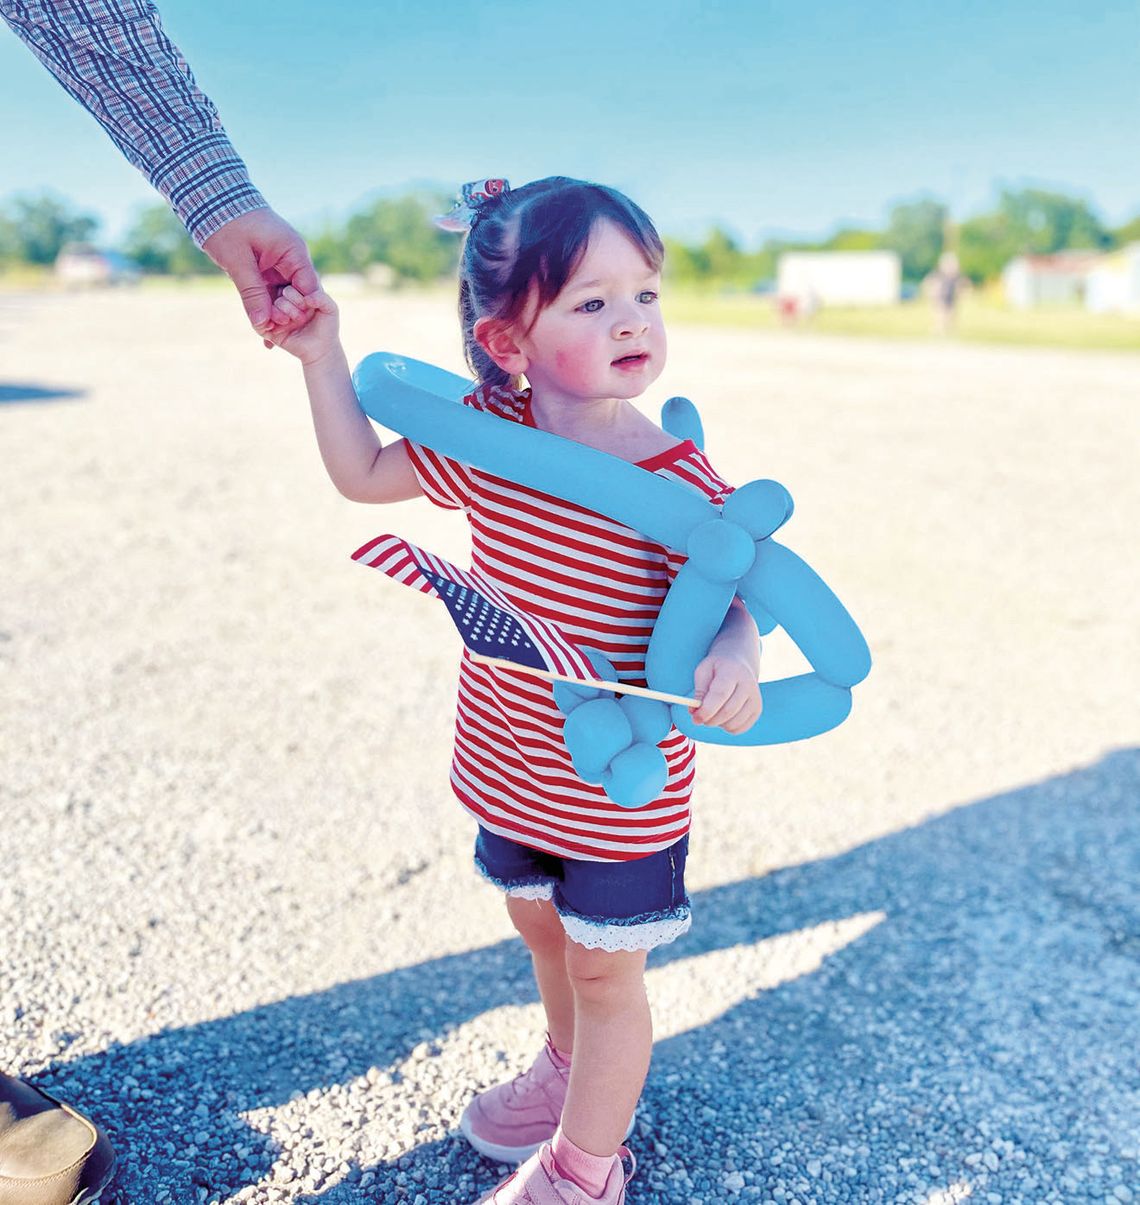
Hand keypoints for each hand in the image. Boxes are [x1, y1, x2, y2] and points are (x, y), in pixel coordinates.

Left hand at [201, 208, 318, 341]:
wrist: (212, 199)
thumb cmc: (226, 223)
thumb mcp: (238, 261)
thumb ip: (251, 293)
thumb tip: (262, 324)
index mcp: (293, 251)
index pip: (308, 287)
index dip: (299, 309)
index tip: (284, 328)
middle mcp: (292, 258)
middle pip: (297, 294)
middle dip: (284, 315)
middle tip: (270, 336)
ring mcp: (281, 262)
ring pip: (283, 295)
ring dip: (273, 312)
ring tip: (264, 336)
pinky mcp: (268, 266)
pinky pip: (270, 290)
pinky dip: (264, 305)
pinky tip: (259, 325)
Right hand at [262, 285, 340, 364]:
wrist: (321, 349)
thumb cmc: (327, 326)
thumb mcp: (330, 309)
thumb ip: (322, 298)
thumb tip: (308, 298)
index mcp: (296, 291)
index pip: (288, 285)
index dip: (296, 297)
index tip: (308, 306)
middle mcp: (283, 299)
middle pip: (277, 294)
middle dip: (290, 307)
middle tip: (302, 319)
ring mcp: (274, 313)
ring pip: (267, 307)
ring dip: (281, 316)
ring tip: (290, 324)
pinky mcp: (268, 328)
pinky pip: (260, 324)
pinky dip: (268, 326)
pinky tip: (280, 331)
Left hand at [689, 653, 762, 733]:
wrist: (739, 662)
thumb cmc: (717, 668)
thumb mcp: (703, 671)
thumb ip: (699, 691)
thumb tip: (694, 712)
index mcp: (733, 671)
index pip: (720, 695)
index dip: (706, 710)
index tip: (695, 718)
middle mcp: (748, 685)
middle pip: (727, 711)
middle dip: (709, 719)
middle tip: (699, 716)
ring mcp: (755, 698)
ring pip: (733, 723)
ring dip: (717, 723)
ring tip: (713, 712)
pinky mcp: (757, 710)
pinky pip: (739, 728)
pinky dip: (727, 727)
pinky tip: (723, 716)